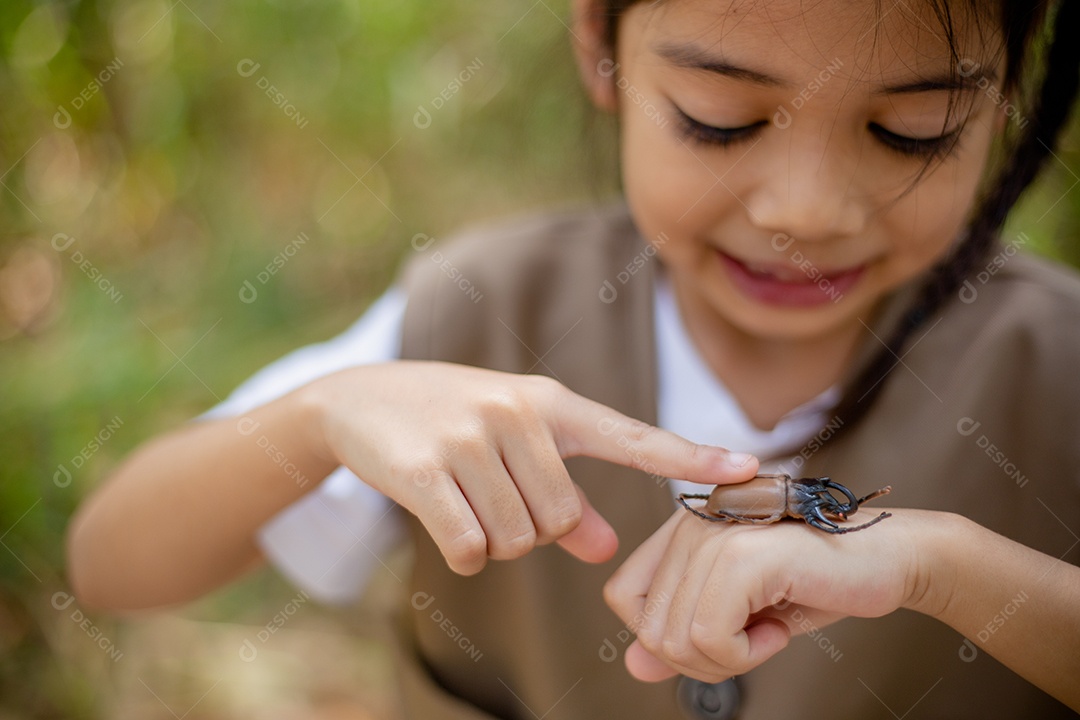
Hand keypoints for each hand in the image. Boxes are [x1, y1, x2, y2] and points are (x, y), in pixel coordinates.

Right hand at [304, 361, 758, 574]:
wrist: (357, 399)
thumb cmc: (450, 421)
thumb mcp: (513, 445)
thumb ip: (566, 497)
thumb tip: (603, 548)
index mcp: (551, 404)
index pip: (633, 435)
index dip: (692, 457)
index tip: (749, 467)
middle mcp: (518, 414)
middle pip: (560, 521)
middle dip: (531, 532)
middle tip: (494, 497)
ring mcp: (471, 438)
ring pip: (517, 541)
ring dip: (494, 542)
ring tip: (466, 499)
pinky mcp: (428, 470)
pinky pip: (472, 549)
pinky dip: (462, 554)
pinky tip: (443, 520)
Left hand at [604, 507, 932, 682]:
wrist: (887, 560)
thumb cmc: (816, 583)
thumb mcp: (739, 617)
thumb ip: (684, 637)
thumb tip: (635, 665)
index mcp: (682, 531)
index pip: (623, 596)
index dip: (662, 636)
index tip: (716, 633)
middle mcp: (690, 524)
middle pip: (649, 628)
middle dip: (702, 660)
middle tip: (752, 642)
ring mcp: (714, 536)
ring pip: (675, 639)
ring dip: (728, 660)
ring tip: (767, 631)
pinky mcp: (743, 556)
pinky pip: (709, 637)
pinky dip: (746, 654)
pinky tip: (779, 629)